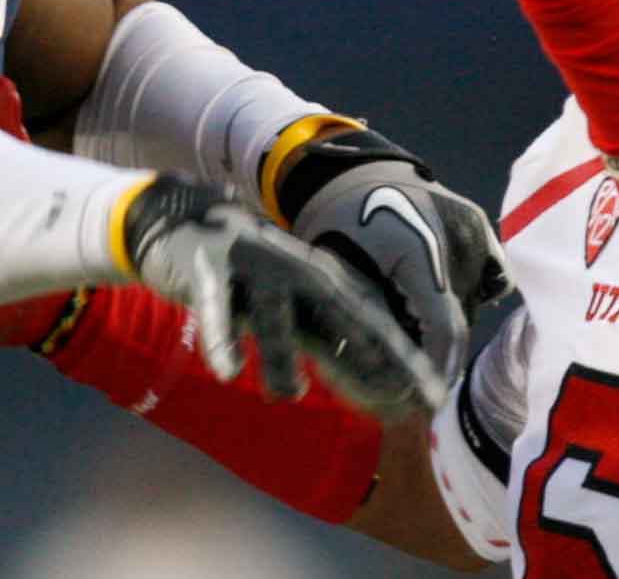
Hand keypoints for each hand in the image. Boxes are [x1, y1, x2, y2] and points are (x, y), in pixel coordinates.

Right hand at [122, 173, 446, 416]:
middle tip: (404, 392)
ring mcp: (253, 268)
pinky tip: (229, 371)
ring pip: (276, 317)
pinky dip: (222, 340)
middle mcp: (297, 271)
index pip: (374, 319)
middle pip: (345, 311)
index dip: (406, 358)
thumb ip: (330, 341)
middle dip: (379, 352)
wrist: (184, 221)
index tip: (434, 397)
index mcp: (322, 279)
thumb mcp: (294, 309)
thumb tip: (380, 384)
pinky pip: (216, 310)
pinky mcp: (208, 271)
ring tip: (288, 394)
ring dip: (281, 357)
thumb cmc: (250, 278)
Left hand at [276, 126, 509, 381]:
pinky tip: (434, 289)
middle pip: (459, 317)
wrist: (350, 175)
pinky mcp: (479, 223)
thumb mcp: (342, 281)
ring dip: (447, 318)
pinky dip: (466, 292)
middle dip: (435, 347)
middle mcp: (454, 234)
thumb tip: (393, 387)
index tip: (430, 403)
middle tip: (406, 361)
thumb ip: (372, 328)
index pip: (445, 325)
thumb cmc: (334, 231)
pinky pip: (487, 277)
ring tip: (409, 311)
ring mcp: (472, 225)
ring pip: (472, 300)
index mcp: (416, 248)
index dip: (440, 368)